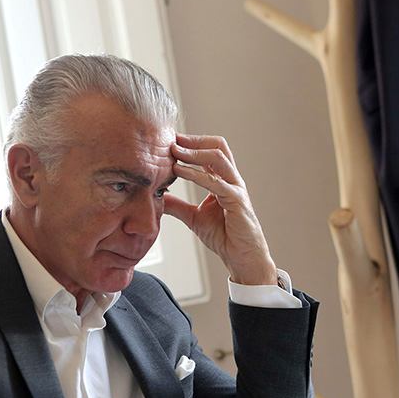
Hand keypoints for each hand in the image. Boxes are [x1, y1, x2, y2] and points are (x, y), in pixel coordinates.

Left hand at [165, 133, 277, 285]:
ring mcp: (235, 188)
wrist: (241, 257)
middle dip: (194, 140)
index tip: (169, 141)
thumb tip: (157, 198)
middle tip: (171, 140)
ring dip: (194, 152)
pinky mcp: (237, 200)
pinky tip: (180, 171)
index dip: (191, 143)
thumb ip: (177, 206)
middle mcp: (231, 179)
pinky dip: (196, 174)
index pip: (209, 151)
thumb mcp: (193, 217)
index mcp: (222, 180)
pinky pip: (216, 182)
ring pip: (218, 158)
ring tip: (174, 151)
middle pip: (217, 146)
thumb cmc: (224, 236)